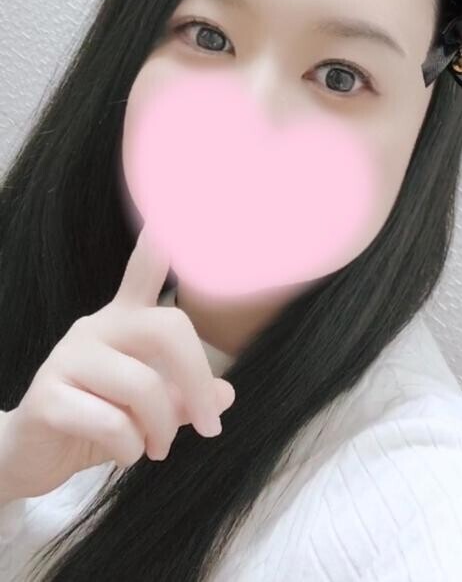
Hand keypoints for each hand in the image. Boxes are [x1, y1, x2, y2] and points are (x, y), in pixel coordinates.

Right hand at [0, 222, 234, 501]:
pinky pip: (113, 423)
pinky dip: (131, 449)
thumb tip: (227, 395)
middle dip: (198, 382)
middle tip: (210, 426)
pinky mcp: (48, 395)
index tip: (180, 208)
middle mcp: (98, 326)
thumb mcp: (150, 411)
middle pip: (168, 329)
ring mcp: (69, 356)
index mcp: (124, 320)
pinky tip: (124, 455)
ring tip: (155, 449)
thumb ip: (184, 398)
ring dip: (162, 430)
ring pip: (144, 387)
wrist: (31, 454)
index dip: (163, 239)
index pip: (145, 268)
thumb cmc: (98, 421)